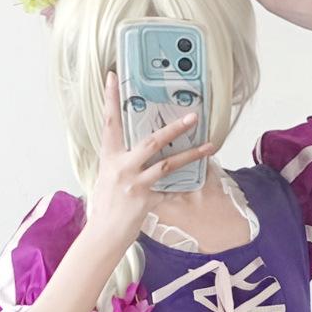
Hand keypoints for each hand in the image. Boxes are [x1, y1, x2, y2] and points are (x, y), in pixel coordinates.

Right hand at [85, 71, 215, 254]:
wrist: (103, 235)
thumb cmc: (104, 207)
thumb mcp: (106, 178)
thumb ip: (120, 163)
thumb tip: (135, 153)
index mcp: (109, 158)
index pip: (109, 122)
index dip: (111, 98)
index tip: (113, 76)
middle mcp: (122, 167)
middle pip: (151, 141)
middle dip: (174, 128)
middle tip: (192, 116)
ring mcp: (135, 183)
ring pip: (167, 164)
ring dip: (190, 154)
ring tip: (209, 146)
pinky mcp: (146, 199)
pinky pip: (169, 190)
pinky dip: (181, 188)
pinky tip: (195, 183)